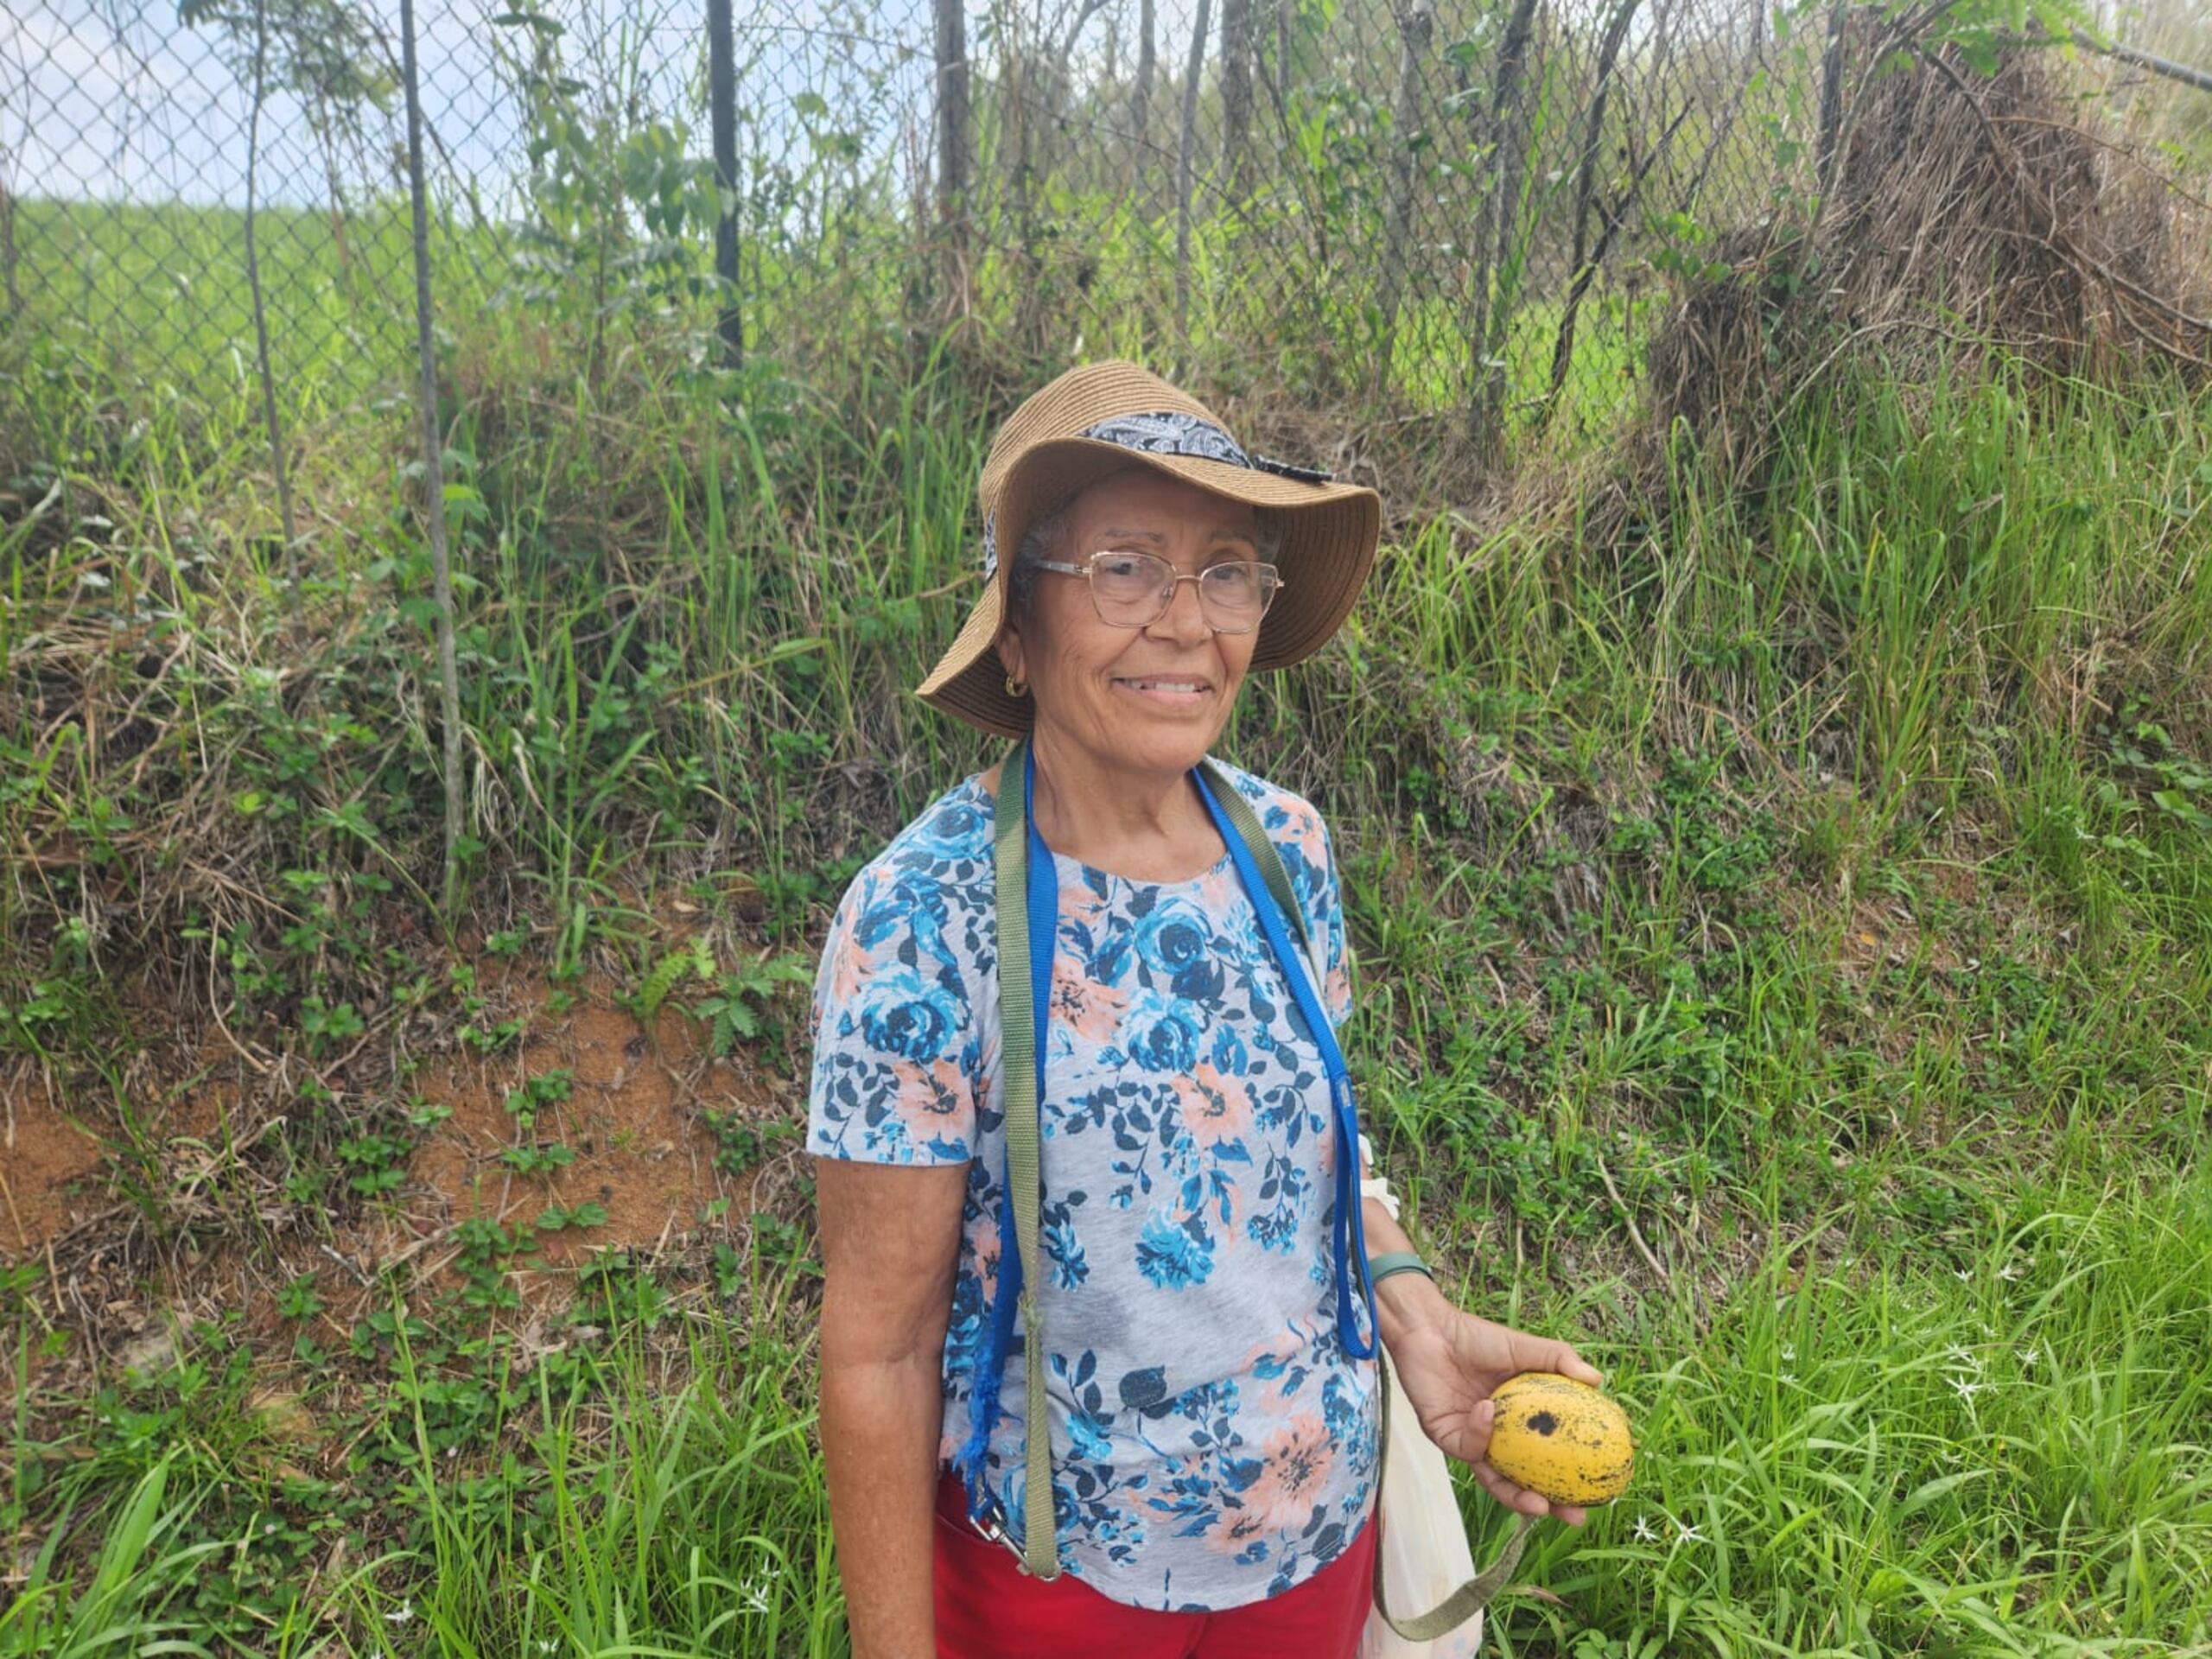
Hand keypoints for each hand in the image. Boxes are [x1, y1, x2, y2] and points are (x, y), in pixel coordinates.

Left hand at [1386, 1298, 1603, 1525]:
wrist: (1430, 1327)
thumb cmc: (1477, 1338)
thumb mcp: (1525, 1349)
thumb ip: (1559, 1361)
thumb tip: (1599, 1380)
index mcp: (1518, 1424)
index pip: (1547, 1460)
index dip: (1571, 1479)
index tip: (1599, 1492)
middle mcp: (1496, 1439)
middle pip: (1523, 1483)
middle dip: (1548, 1506)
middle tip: (1572, 1516)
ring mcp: (1470, 1440)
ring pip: (1493, 1480)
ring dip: (1515, 1495)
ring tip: (1538, 1501)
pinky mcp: (1444, 1436)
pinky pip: (1467, 1447)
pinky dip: (1480, 1431)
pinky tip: (1487, 1409)